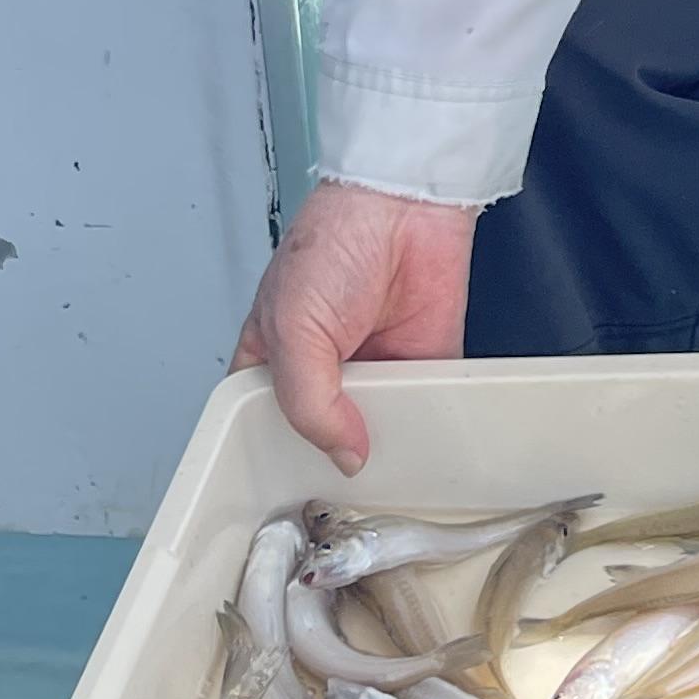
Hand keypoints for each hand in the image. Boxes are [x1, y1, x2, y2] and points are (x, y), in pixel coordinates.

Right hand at [234, 181, 480, 475]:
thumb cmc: (333, 242)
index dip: (276, 453)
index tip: (292, 491)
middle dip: (337, 456)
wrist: (405, 206)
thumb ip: (307, 403)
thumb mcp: (293, 330)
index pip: (264, 423)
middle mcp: (324, 369)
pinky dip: (434, 422)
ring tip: (396, 469)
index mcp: (273, 359)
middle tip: (350, 488)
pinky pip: (429, 407)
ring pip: (379, 430)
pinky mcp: (424, 364)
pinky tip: (433, 439)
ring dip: (390, 445)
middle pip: (324, 435)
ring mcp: (375, 368)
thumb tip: (343, 454)